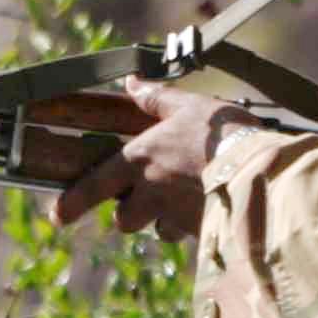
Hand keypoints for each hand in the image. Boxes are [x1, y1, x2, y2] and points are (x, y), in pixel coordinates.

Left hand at [47, 79, 255, 241]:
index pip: (94, 185)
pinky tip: (209, 208)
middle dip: (131, 213)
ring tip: (185, 199)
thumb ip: (158, 99)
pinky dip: (192, 226)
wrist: (260, 172)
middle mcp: (150, 192)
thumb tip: (133, 83)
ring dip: (163, 221)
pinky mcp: (199, 233)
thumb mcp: (189, 106)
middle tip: (146, 197)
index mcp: (140, 158)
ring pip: (158, 229)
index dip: (72, 203)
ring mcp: (174, 216)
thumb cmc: (222, 133)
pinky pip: (188, 234)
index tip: (56, 217)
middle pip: (124, 218)